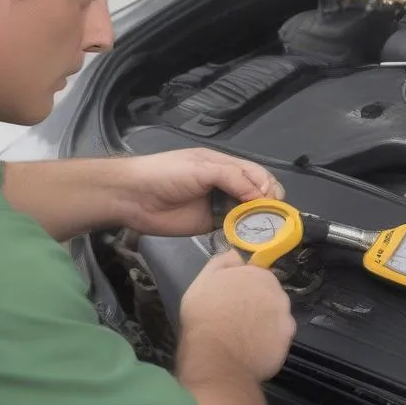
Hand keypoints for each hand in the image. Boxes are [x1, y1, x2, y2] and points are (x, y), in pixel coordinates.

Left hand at [119, 149, 283, 237]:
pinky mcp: (210, 225)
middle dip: (268, 204)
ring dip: (258, 220)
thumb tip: (262, 196)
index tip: (271, 201)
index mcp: (225, 165)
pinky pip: (233, 229)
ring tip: (265, 231)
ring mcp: (219, 206)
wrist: (133, 196)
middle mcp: (226, 185)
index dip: (268, 186)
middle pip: (257, 194)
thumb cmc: (167, 174)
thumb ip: (232, 178)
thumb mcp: (202, 168)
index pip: (257, 174)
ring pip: (247, 212)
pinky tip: (250, 239)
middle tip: (270, 218)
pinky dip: (244, 233)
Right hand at [179, 250, 296, 381]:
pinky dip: (268, 343)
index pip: (258, 277)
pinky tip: (252, 350)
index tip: (231, 301)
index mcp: (260, 275)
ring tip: (244, 337)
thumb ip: (223, 262)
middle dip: (257, 305)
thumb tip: (236, 254)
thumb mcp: (204, 280)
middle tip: (236, 319)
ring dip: (264, 324)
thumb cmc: (205, 317)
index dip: (244, 289)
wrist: (215, 359)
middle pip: (270, 297)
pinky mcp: (287, 344)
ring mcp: (286, 320)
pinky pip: (277, 340)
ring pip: (276, 319)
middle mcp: (279, 294)